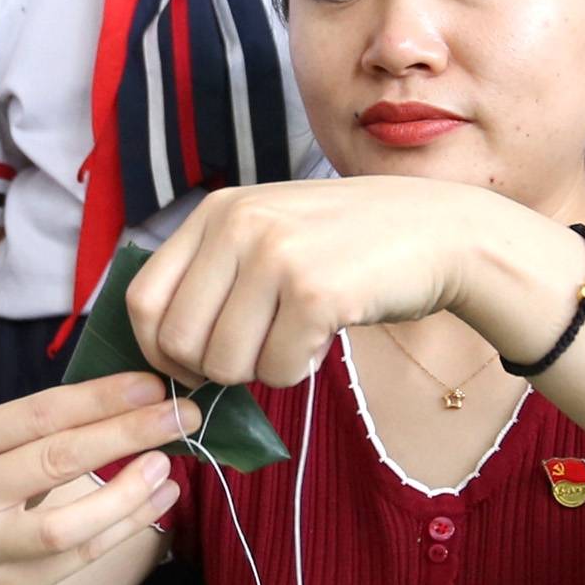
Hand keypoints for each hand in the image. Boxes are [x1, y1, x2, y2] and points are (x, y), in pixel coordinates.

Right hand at [0, 375, 192, 584]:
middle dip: (125, 434)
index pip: (38, 413)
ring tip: (166, 466)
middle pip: (55, 460)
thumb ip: (44, 425)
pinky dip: (126, 527)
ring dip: (127, 494)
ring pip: (66, 525)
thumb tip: (136, 397)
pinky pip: (80, 558)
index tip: (153, 385)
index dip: (100, 398)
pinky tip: (158, 501)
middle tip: (180, 417)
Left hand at [123, 178, 564, 392]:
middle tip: (259, 354)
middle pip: (179, 343)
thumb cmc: (350, 247)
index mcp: (217, 211)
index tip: (194, 366)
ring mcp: (275, 255)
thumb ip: (216, 274)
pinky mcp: (314, 292)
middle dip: (214, 370)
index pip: (142, 301)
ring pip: (225, 365)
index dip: (160, 350)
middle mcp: (237, 225)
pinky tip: (324, 338)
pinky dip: (300, 371)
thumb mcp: (269, 233)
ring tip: (296, 337)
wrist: (442, 234)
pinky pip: (278, 373)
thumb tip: (164, 354)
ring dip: (261, 371)